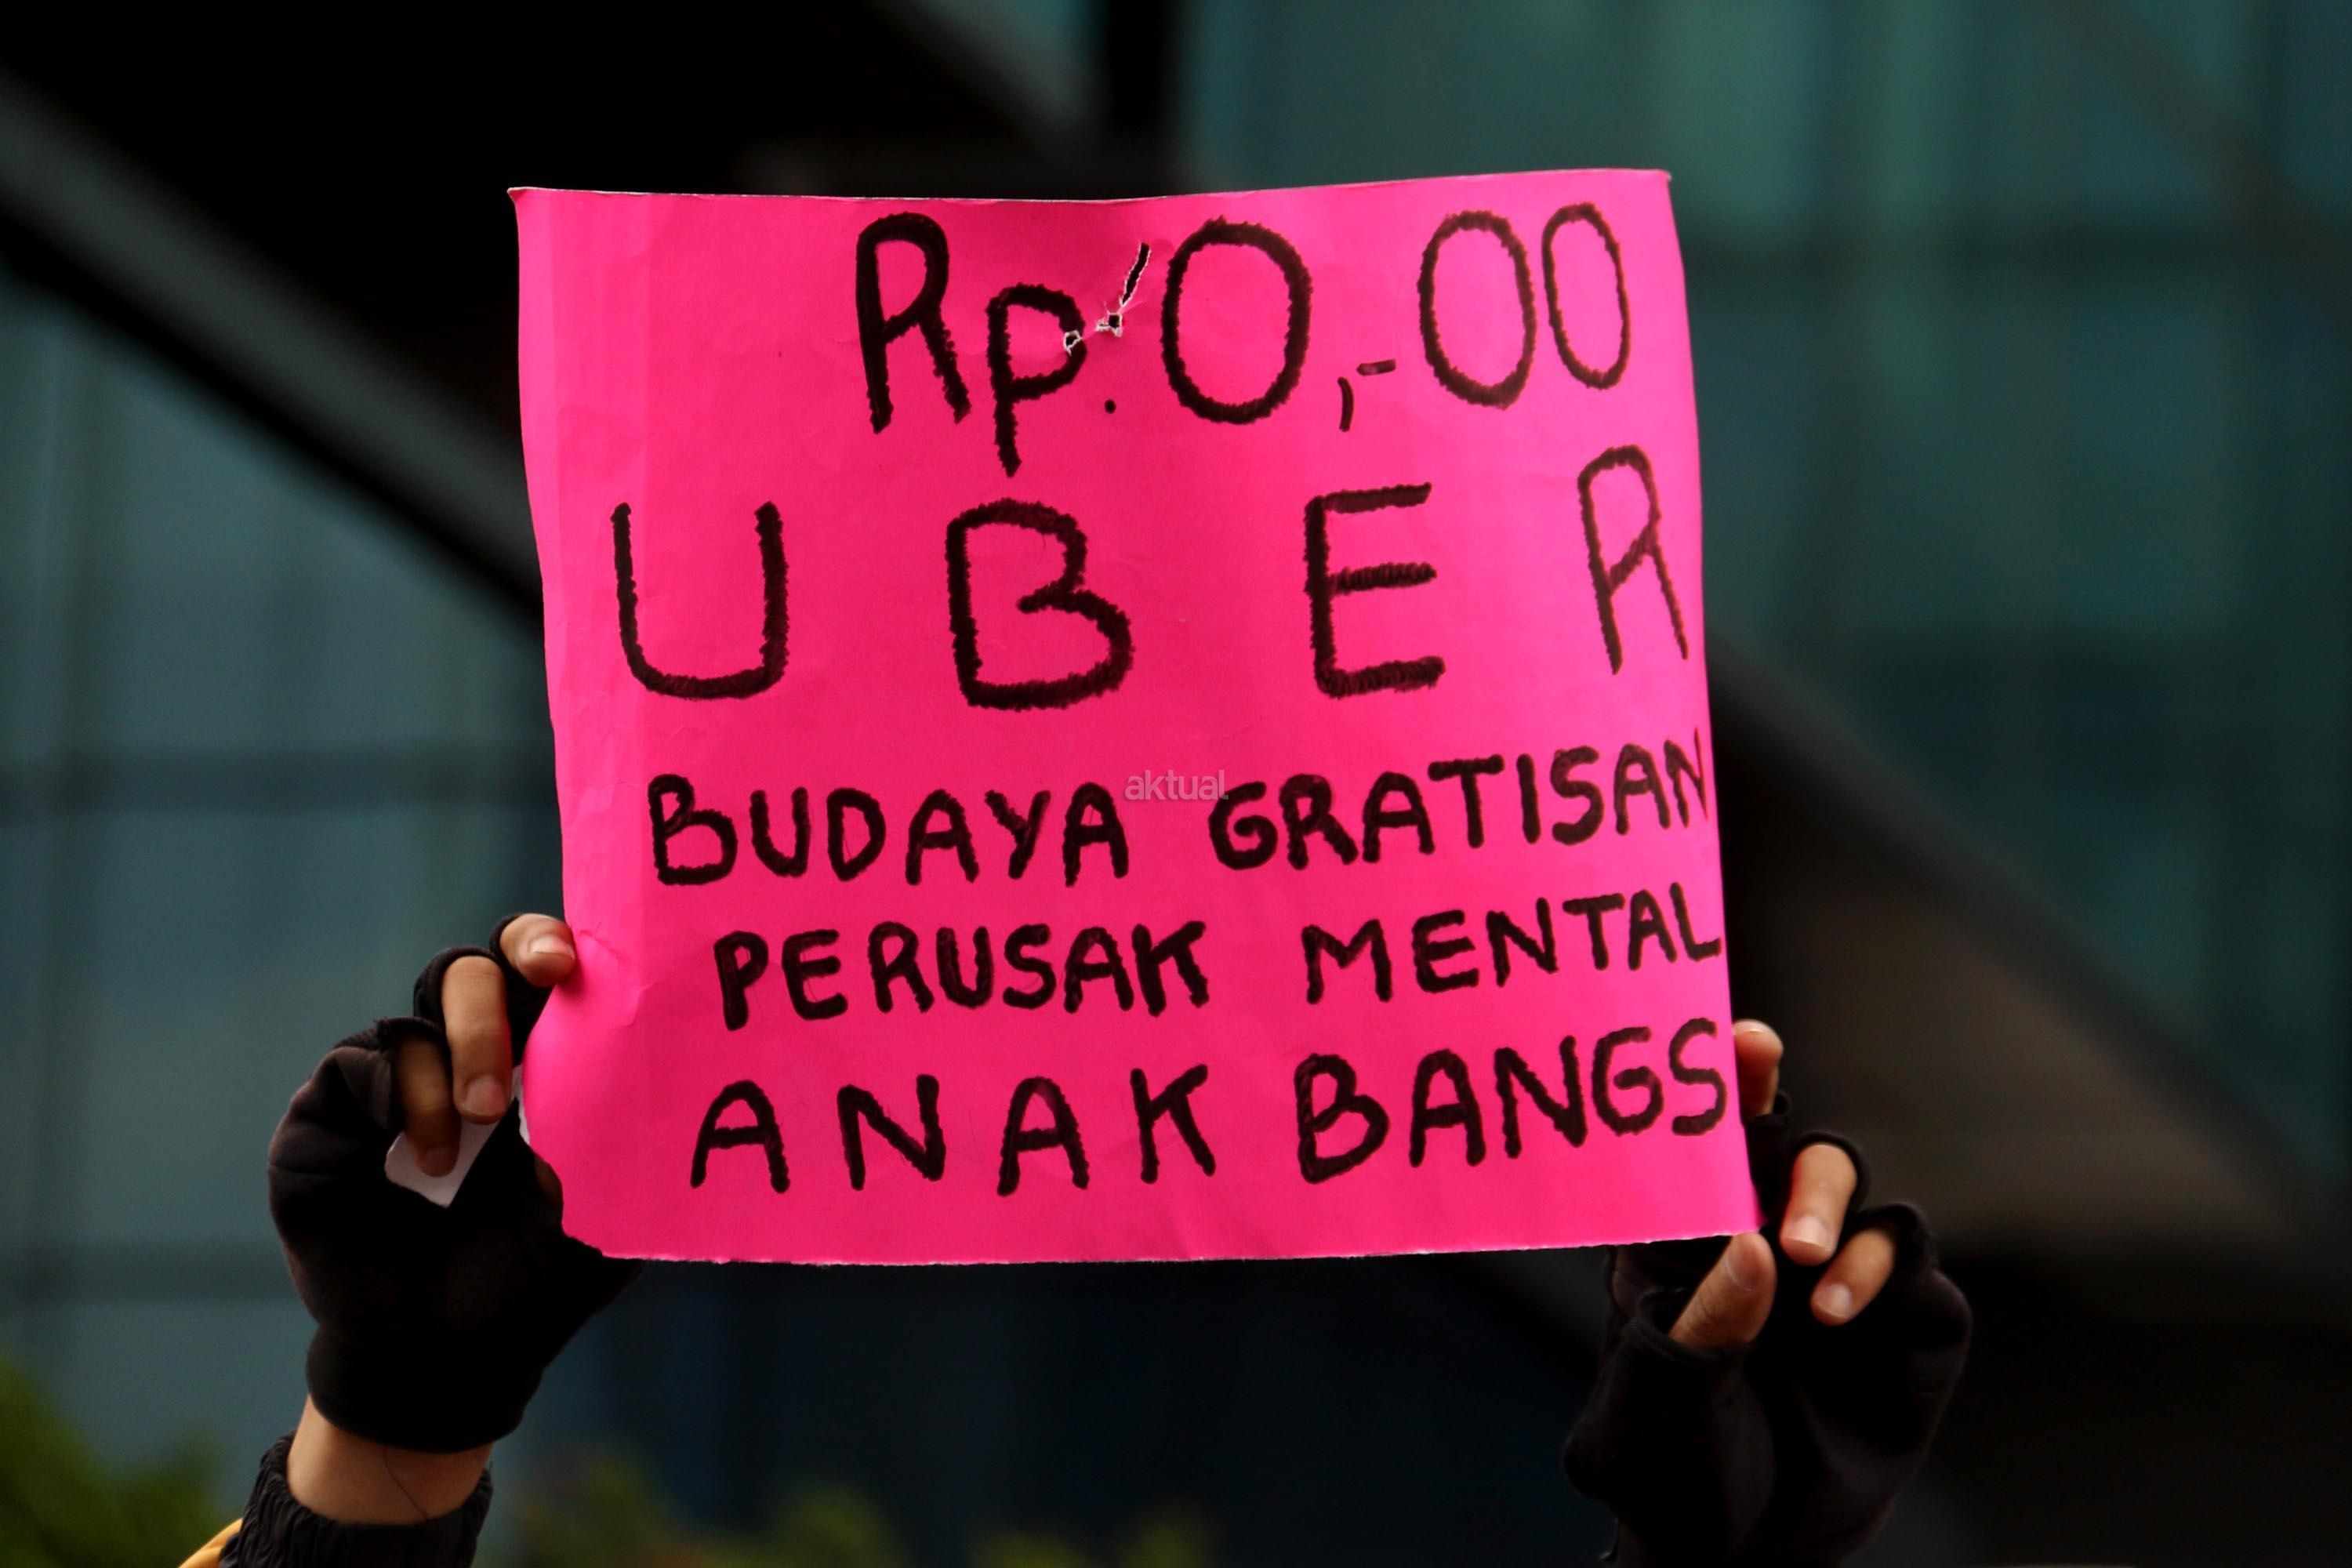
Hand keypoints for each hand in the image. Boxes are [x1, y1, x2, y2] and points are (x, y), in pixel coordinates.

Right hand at [270, 914, 639, 1517]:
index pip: (541, 976)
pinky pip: (359, 1065)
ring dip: (463, 1051)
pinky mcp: (327, 1116)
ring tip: (476, 1125)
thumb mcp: (593, 1222)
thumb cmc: (529, 1281)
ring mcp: (393, 1081)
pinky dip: (402, 1094)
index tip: (572, 960)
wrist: (443, 1361)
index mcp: (536, 1065)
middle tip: (537, 1006)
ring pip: (420, 1008)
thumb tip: (638, 1086)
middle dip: (505, 983)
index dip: (554, 946)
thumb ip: (613, 1153)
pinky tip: (426, 1152)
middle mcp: (460, 1056)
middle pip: (476, 968)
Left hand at [1564, 1018, 1970, 1565]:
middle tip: (1760, 1090)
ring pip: (1840, 1178)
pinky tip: (1838, 1310)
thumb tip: (1748, 1246)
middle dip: (1771, 1104)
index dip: (1715, 1083)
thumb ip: (1695, 1333)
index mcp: (1682, 1240)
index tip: (1733, 1036)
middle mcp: (1757, 1235)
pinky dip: (1875, 1263)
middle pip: (1773, 1136)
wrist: (1753, 1554)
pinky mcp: (1903, 1313)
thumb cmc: (1675, 1474)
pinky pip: (1903, 1251)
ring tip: (1800, 1261)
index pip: (1692, 1144)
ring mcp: (1831, 1268)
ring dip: (1822, 1197)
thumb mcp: (1658, 1415)